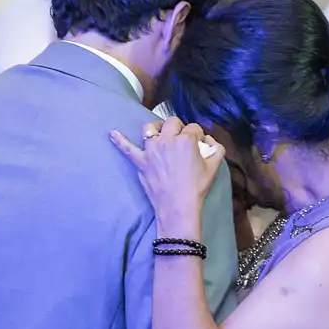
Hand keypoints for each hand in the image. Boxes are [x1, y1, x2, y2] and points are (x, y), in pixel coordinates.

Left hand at [108, 117, 223, 231]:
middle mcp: (167, 140)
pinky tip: (111, 133)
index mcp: (186, 140)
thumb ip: (217, 148)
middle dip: (179, 128)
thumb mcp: (215, 166)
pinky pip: (127, 149)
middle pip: (172, 123)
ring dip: (156, 128)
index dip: (197, 135)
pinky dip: (119, 140)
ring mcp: (151, 150)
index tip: (199, 143)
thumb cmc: (197, 187)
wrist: (178, 206)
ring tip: (160, 133)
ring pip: (150, 128)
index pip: (193, 128)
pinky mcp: (141, 162)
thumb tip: (209, 141)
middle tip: (182, 139)